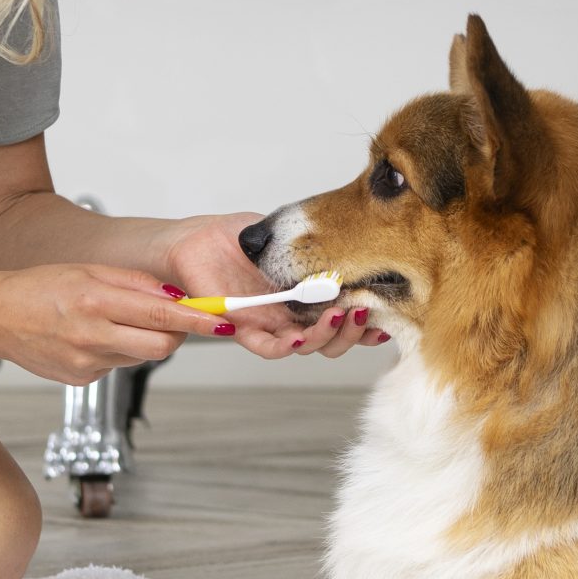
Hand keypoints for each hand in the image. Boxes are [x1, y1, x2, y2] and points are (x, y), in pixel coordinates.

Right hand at [0, 263, 210, 386]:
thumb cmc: (40, 287)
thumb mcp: (91, 271)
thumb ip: (138, 285)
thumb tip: (178, 297)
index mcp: (96, 300)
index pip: (163, 315)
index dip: (199, 320)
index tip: (223, 320)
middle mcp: (92, 335)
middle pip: (162, 346)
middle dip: (177, 333)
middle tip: (173, 317)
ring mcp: (87, 363)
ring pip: (141, 356)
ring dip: (144, 340)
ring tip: (115, 320)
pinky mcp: (82, 380)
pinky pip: (119, 366)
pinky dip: (119, 350)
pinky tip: (93, 336)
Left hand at [156, 213, 388, 361]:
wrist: (188, 244)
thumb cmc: (229, 237)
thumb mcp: (281, 232)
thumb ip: (311, 239)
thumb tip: (348, 235)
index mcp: (305, 295)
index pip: (343, 316)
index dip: (366, 322)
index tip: (389, 316)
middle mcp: (291, 315)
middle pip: (333, 338)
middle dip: (356, 331)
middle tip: (367, 312)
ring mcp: (269, 324)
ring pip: (307, 345)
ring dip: (328, 336)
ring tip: (341, 314)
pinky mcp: (242, 328)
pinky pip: (269, 346)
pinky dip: (288, 344)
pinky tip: (301, 334)